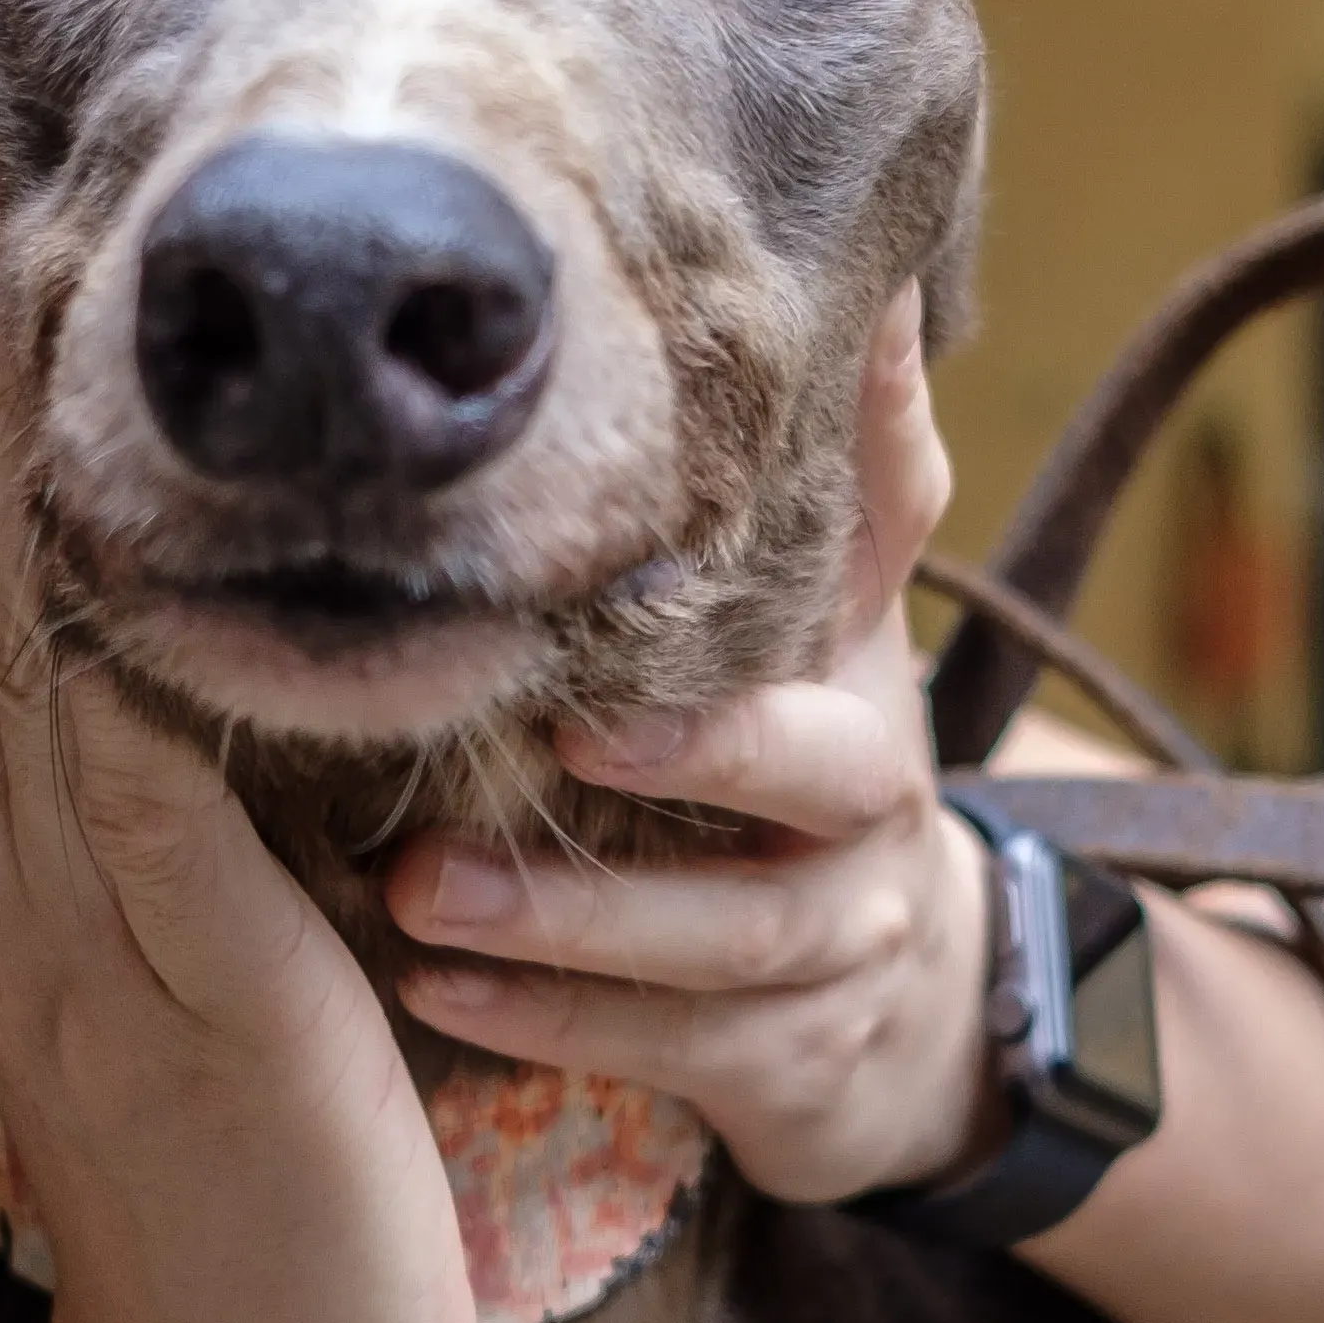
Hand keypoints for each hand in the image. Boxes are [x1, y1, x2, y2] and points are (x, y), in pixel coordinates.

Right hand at [0, 81, 480, 1322]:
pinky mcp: (179, 992)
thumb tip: (182, 645)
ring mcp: (78, 921)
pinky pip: (136, 777)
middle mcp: (20, 853)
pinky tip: (104, 497)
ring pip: (19, 623)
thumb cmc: (256, 1182)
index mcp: (23, 836)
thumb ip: (177, 800)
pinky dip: (115, 626)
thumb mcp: (202, 946)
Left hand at [387, 291, 998, 1205]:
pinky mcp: (786, 1060)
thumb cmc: (801, 773)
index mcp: (861, 660)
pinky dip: (545, 1019)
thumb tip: (875, 261)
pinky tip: (427, 990)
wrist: (903, 1015)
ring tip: (420, 896)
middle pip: (813, 771)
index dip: (837, 493)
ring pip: (724, 939)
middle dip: (689, 757)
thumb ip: (838, 466)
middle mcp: (875, 799)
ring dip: (570, 917)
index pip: (882, 547)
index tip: (702, 475)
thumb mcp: (829, 621)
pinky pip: (664, 1046)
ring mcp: (839, 941)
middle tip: (554, 737)